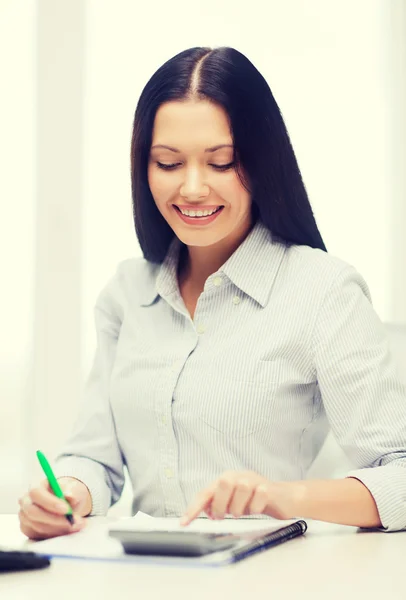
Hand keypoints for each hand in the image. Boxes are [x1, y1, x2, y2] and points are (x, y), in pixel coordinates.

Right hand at [18, 477, 91, 539]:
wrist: (66, 504)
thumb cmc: (67, 493)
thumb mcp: (73, 489)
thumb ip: (72, 491)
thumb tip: (69, 495)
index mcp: (35, 487)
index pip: (36, 493)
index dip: (50, 502)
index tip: (66, 509)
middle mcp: (26, 502)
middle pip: (34, 513)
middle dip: (55, 519)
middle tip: (73, 521)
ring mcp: (25, 517)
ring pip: (39, 526)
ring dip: (59, 527)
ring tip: (77, 524)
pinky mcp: (29, 530)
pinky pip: (41, 535)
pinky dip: (57, 534)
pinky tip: (69, 529)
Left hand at [180, 470, 300, 524]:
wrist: (282, 498)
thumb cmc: (254, 500)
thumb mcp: (233, 503)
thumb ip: (218, 504)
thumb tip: (206, 511)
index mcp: (227, 480)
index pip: (206, 492)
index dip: (194, 507)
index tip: (185, 522)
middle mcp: (239, 476)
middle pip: (223, 483)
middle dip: (221, 504)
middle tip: (223, 516)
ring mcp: (255, 480)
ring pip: (241, 488)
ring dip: (238, 507)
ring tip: (241, 513)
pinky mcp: (269, 488)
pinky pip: (259, 495)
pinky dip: (254, 507)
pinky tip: (255, 510)